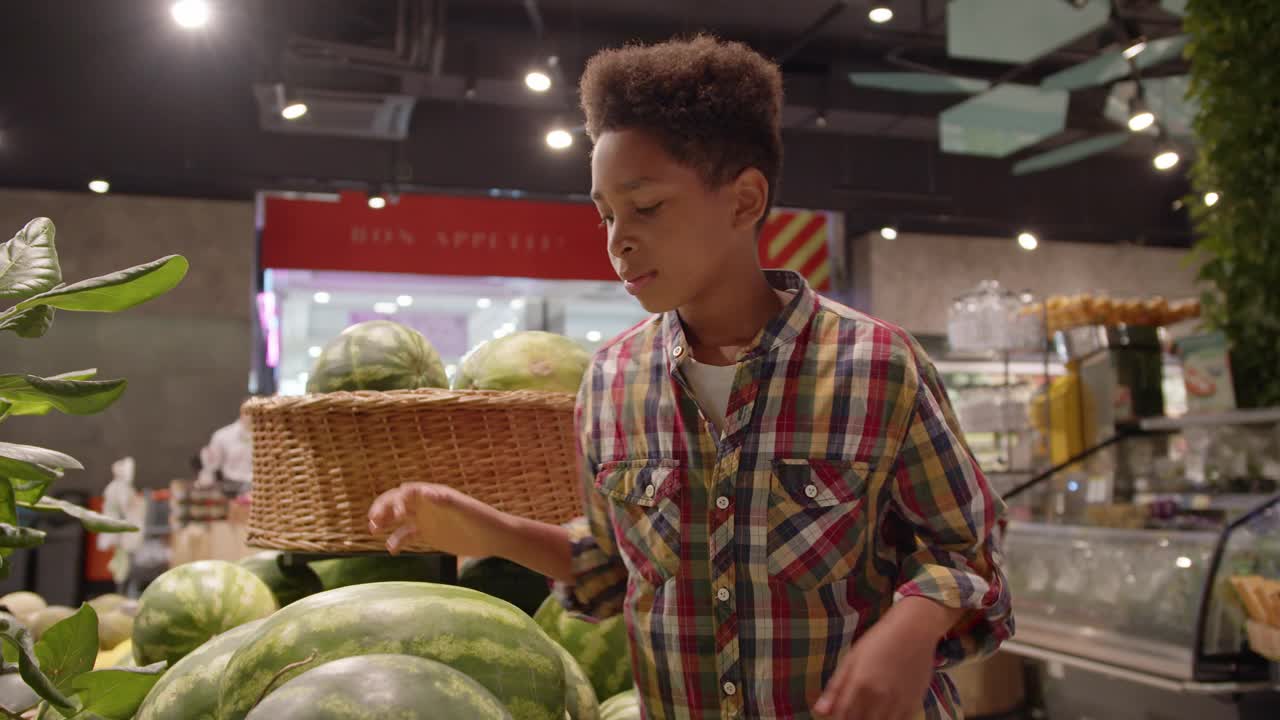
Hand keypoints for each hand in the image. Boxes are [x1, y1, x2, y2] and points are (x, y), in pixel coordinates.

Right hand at [367, 483, 509, 556]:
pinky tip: (391, 550)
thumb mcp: (463, 509)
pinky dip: (396, 540)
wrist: (493, 537)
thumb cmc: (480, 519)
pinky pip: (406, 535)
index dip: (394, 500)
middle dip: (382, 509)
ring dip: (384, 521)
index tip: (391, 515)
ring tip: (373, 530)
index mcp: (432, 494)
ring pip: (398, 518)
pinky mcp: (428, 534)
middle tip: (373, 522)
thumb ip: (445, 501)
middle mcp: (426, 504)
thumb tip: (425, 492)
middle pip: (397, 502)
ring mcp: (426, 519)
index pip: (406, 492)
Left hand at [814, 598, 955, 719]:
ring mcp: (898, 702)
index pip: (842, 716)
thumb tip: (819, 712)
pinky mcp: (914, 705)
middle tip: (851, 711)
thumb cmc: (879, 641)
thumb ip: (835, 687)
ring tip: (866, 711)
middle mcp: (879, 696)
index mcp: (860, 683)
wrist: (914, 631)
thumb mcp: (851, 659)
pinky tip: (883, 713)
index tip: (836, 716)